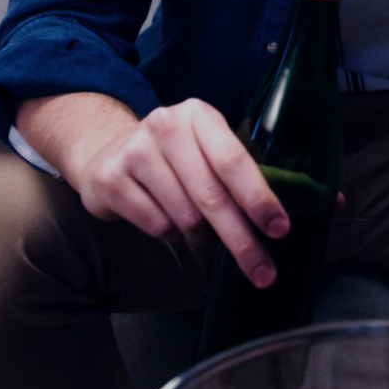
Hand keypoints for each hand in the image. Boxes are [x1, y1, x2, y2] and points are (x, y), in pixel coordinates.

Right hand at [54, 96, 288, 287]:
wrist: (108, 152)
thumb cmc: (172, 156)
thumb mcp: (204, 148)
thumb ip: (233, 173)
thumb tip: (272, 220)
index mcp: (198, 114)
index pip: (234, 161)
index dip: (258, 199)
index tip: (280, 230)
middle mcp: (166, 126)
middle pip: (212, 196)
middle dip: (241, 239)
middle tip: (262, 273)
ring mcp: (135, 151)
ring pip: (186, 217)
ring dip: (203, 236)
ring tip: (203, 231)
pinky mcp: (112, 179)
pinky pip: (158, 227)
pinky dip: (174, 236)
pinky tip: (171, 222)